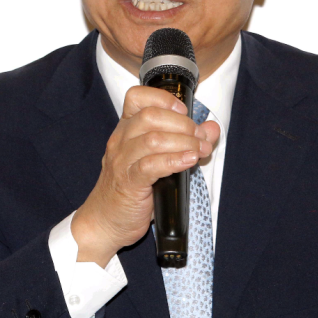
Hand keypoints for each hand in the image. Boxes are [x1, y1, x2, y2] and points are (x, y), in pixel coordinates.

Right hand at [72, 86, 220, 265]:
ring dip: (183, 142)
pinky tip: (189, 161)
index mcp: (126, 129)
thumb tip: (211, 129)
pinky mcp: (128, 183)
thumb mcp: (157, 159)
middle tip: (201, 138)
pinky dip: (173, 160)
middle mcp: (121, 140)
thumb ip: (184, 140)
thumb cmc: (132, 188)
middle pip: (150, 116)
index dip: (163, 98)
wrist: (105, 221)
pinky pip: (150, 166)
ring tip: (200, 150)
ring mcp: (122, 161)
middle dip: (182, 124)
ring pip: (152, 139)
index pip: (137, 97)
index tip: (184, 111)